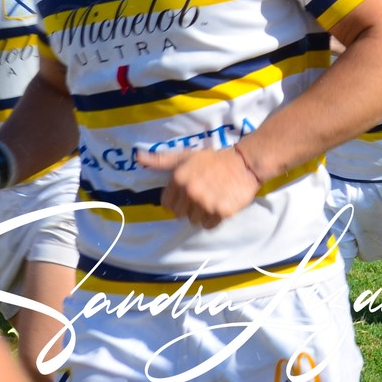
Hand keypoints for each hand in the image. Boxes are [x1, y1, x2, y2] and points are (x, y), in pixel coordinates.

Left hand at [136, 144, 258, 227]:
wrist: (244, 163)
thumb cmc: (213, 159)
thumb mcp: (185, 156)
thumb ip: (160, 160)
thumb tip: (137, 157)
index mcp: (178, 178)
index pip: (167, 204)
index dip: (177, 199)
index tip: (188, 192)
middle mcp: (190, 191)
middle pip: (180, 215)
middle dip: (189, 207)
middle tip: (202, 194)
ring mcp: (206, 202)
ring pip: (194, 221)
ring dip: (202, 214)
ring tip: (212, 198)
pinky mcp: (221, 211)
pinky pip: (209, 226)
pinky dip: (214, 219)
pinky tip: (219, 205)